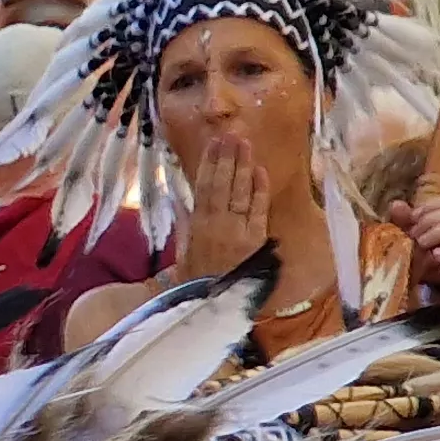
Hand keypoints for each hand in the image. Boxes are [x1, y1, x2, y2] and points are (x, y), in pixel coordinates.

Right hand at [172, 132, 271, 282]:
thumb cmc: (193, 281)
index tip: (214, 143)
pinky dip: (260, 190)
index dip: (210, 163)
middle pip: (223, 185)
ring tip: (245, 144)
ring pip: (241, 193)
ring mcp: (238, 231)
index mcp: (197, 226)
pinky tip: (260, 171)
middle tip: (232, 134)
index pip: (205, 187)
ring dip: (243, 167)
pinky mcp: (255, 241)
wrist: (210, 306)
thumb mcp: (182, 252)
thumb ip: (183, 224)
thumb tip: (179, 199)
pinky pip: (258, 211)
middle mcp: (218, 225)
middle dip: (228, 158)